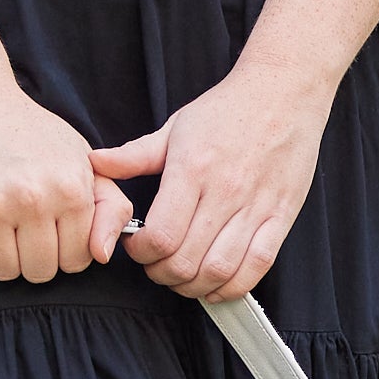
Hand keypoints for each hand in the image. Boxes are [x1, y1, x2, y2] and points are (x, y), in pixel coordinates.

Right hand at [0, 83, 133, 282]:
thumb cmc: (30, 133)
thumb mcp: (83, 161)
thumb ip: (110, 207)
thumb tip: (104, 254)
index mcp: (71, 188)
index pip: (77, 260)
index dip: (65, 250)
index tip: (54, 230)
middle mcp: (33, 198)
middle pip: (40, 271)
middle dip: (34, 256)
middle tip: (25, 226)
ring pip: (4, 270)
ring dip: (2, 253)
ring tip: (1, 220)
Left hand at [90, 66, 331, 300]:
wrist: (283, 91)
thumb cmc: (228, 109)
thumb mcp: (174, 127)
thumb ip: (133, 154)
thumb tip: (95, 164)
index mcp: (192, 170)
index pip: (160, 235)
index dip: (141, 253)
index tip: (137, 248)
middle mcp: (225, 192)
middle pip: (185, 261)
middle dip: (161, 274)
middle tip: (156, 266)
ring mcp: (256, 207)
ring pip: (219, 270)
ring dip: (193, 287)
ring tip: (183, 277)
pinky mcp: (282, 216)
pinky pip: (257, 266)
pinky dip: (233, 287)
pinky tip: (217, 284)